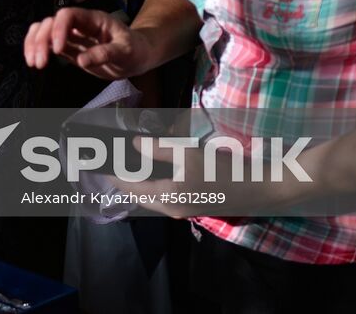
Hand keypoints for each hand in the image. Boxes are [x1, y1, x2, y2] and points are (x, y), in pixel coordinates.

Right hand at [23, 6, 156, 79]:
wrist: (137, 55)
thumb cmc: (134, 50)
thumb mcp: (125, 52)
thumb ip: (105, 54)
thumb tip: (81, 61)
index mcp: (92, 20)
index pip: (68, 15)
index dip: (59, 29)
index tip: (59, 50)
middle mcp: (78, 24)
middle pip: (51, 22)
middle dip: (41, 40)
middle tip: (40, 63)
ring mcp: (71, 35)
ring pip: (44, 30)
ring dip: (34, 44)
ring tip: (33, 63)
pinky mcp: (68, 47)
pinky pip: (47, 43)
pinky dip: (37, 49)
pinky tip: (34, 61)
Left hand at [110, 135, 286, 218]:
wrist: (259, 189)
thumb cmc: (221, 170)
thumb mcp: (187, 153)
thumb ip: (158, 148)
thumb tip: (134, 145)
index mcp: (167, 199)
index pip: (129, 187)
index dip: (112, 174)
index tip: (97, 163)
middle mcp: (172, 209)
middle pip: (138, 196)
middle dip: (122, 180)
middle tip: (110, 162)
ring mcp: (184, 210)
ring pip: (152, 198)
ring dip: (138, 183)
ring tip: (126, 164)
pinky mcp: (194, 206)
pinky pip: (165, 197)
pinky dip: (153, 185)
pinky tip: (153, 170)